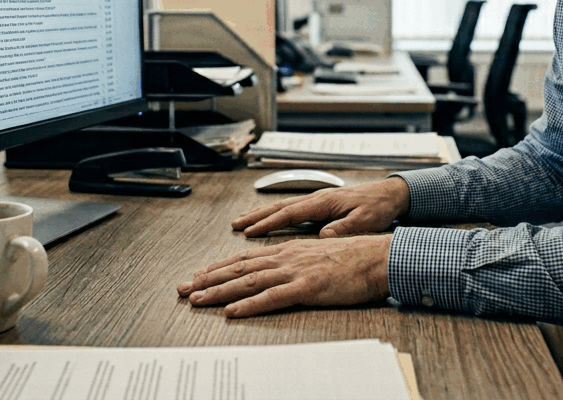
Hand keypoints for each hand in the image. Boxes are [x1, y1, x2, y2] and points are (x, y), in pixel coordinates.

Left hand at [177, 234, 391, 316]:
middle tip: (184, 288)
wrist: (378, 258)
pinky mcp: (306, 288)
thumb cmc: (354, 260)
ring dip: (219, 292)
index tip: (198, 275)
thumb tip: (281, 273)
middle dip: (208, 279)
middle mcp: (286, 257)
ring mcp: (295, 272)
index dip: (219, 268)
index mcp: (289, 250)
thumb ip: (298, 263)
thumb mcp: (319, 257)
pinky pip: (272, 298)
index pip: (245, 259)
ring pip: (248, 282)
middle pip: (239, 269)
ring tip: (197, 300)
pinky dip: (249, 305)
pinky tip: (233, 312)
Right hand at [234, 177, 409, 237]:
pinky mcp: (321, 206)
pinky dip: (275, 216)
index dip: (268, 223)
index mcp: (324, 202)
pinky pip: (292, 211)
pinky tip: (268, 222)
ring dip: (261, 215)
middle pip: (279, 208)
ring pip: (282, 208)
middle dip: (255, 217)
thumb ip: (343, 228)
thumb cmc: (379, 207)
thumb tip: (323, 237)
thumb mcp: (365, 220)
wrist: (391, 195)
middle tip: (235, 225)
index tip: (249, 232)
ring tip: (242, 222)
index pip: (289, 213)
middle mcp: (316, 199)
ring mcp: (317, 201)